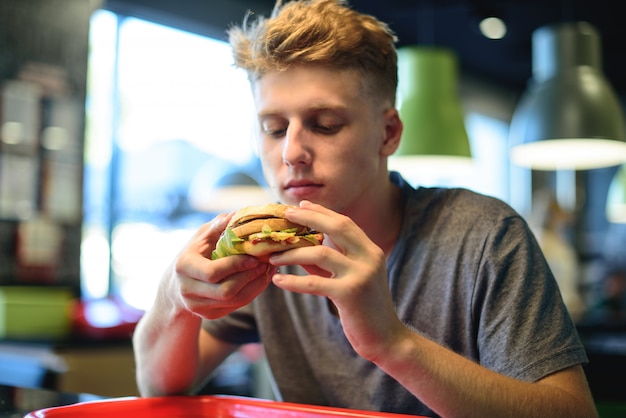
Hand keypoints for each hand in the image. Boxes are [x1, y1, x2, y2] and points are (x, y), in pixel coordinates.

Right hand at [165, 213, 276, 318]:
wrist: (175, 287)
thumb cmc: (193, 255)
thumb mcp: (200, 238)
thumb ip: (216, 227)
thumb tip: (234, 215)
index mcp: (184, 267)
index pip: (213, 272)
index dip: (236, 266)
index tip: (254, 256)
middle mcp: (188, 290)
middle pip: (226, 291)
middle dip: (250, 277)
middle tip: (267, 263)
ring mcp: (198, 306)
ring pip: (235, 301)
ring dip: (256, 285)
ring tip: (269, 270)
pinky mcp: (210, 314)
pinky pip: (237, 306)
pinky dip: (253, 292)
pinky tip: (262, 279)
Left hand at [268, 200, 405, 361]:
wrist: (386, 339)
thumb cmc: (365, 309)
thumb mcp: (349, 279)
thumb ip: (328, 263)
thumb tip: (299, 247)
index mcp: (371, 251)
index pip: (345, 223)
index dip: (322, 212)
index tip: (301, 206)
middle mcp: (369, 258)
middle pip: (336, 227)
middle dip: (308, 218)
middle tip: (285, 215)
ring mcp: (360, 275)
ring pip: (320, 253)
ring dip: (293, 252)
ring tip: (273, 256)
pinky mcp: (349, 294)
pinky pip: (314, 283)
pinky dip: (293, 281)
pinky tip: (278, 281)